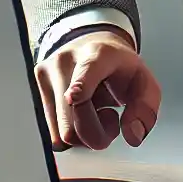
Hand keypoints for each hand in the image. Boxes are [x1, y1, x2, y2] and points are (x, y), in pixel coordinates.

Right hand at [34, 29, 160, 150]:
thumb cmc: (117, 67)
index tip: (75, 96)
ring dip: (83, 135)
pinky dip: (70, 132)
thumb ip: (146, 109)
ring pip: (61, 131)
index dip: (81, 86)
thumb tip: (132, 136)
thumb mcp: (143, 83)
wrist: (90, 45)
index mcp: (99, 55)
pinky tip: (78, 114)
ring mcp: (48, 73)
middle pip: (73, 119)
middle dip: (96, 134)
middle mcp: (67, 61)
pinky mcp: (36, 87)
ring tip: (93, 113)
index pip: (87, 71)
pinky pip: (53, 132)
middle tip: (109, 118)